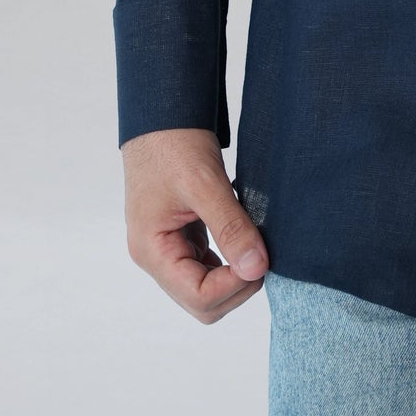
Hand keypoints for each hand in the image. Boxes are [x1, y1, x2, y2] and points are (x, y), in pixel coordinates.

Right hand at [120, 126, 268, 322]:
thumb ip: (231, 227)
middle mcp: (156, 257)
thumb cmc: (174, 143)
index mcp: (152, 250)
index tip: (260, 258)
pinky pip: (208, 263)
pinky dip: (230, 257)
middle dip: (236, 285)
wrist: (162, 113)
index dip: (232, 285)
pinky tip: (245, 235)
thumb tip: (257, 268)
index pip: (197, 296)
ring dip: (235, 274)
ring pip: (206, 286)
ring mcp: (168, 247)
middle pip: (201, 301)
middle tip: (263, 252)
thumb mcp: (205, 183)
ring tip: (256, 242)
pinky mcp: (182, 234)